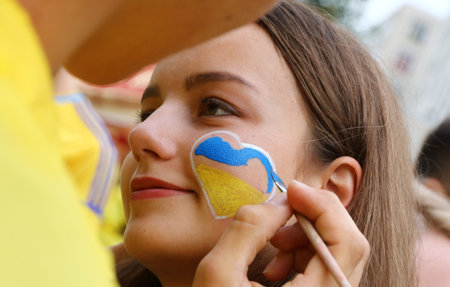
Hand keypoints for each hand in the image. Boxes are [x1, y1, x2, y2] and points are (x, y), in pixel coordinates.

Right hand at [193, 180, 368, 285]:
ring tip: (272, 244)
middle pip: (348, 244)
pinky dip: (302, 254)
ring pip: (338, 254)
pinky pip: (325, 268)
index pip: (348, 244)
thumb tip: (280, 200)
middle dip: (313, 218)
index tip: (292, 189)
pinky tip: (275, 265)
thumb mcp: (217, 275)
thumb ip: (248, 229)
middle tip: (281, 211)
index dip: (323, 206)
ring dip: (305, 236)